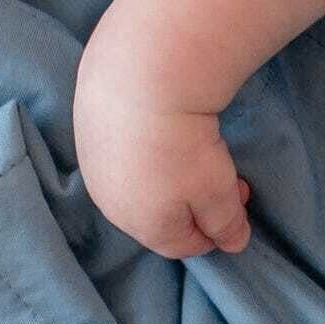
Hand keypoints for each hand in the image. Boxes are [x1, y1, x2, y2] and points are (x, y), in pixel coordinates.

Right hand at [74, 78, 252, 258]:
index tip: (238, 202)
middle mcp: (111, 204)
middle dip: (196, 204)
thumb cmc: (183, 146)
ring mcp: (93, 169)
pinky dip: (146, 152)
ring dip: (171, 179)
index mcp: (144, 227)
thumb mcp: (217, 192)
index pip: (183, 245)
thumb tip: (232, 244)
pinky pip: (123, 156)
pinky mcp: (87, 133)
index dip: (215, 231)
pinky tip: (161, 131)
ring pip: (138, 186)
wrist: (137, 78)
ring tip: (196, 153)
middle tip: (226, 178)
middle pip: (158, 217)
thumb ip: (226, 224)